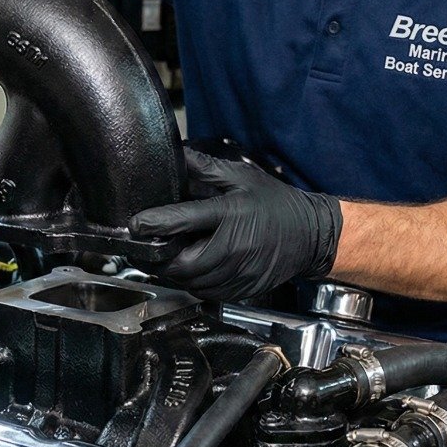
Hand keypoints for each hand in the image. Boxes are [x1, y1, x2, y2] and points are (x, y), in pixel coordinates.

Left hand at [128, 148, 341, 300]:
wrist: (311, 236)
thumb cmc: (276, 204)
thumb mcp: (241, 177)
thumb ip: (205, 168)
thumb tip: (176, 154)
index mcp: (231, 214)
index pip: (183, 221)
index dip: (154, 223)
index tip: (135, 223)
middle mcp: (233, 247)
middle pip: (180, 262)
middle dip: (156, 256)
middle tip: (141, 247)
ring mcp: (238, 273)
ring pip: (190, 282)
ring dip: (171, 272)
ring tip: (160, 258)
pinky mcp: (242, 290)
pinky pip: (206, 292)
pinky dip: (191, 282)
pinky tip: (187, 269)